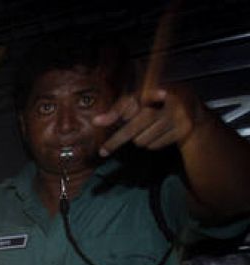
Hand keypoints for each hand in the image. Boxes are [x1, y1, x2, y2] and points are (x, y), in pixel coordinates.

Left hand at [94, 85, 208, 156]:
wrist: (193, 109)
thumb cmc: (160, 102)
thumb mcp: (141, 99)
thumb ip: (120, 109)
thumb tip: (97, 121)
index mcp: (157, 88)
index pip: (132, 100)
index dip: (117, 111)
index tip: (96, 122)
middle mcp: (169, 100)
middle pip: (135, 126)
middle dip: (116, 141)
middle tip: (103, 151)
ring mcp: (178, 116)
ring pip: (143, 139)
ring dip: (139, 140)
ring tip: (148, 130)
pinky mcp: (184, 130)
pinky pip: (155, 145)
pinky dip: (152, 144)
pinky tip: (159, 134)